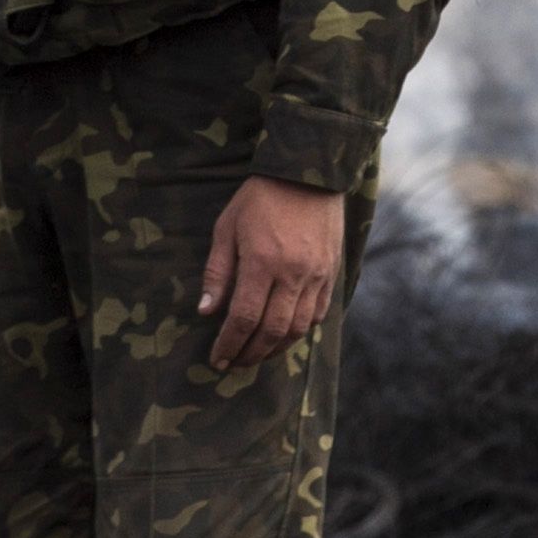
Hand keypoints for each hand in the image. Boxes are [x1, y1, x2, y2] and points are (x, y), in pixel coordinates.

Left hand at [199, 175, 345, 371]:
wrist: (308, 173)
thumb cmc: (260, 198)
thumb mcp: (227, 227)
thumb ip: (217, 272)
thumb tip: (206, 311)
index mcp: (261, 262)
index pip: (243, 318)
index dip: (228, 344)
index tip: (217, 360)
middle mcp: (292, 274)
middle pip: (272, 331)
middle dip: (250, 354)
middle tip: (234, 364)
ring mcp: (316, 275)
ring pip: (297, 328)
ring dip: (275, 348)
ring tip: (257, 354)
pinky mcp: (331, 272)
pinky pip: (318, 313)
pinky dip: (301, 329)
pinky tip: (285, 333)